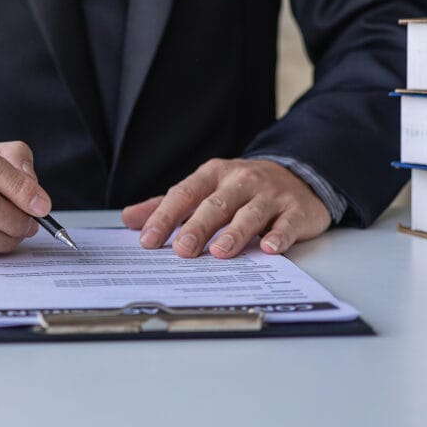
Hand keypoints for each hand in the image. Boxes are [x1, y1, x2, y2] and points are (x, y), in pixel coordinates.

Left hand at [121, 158, 330, 258]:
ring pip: (250, 213)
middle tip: (182, 250)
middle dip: (197, 227)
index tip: (148, 240)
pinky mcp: (296, 210)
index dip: (164, 217)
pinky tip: (270, 248)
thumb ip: (168, 206)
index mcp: (212, 175)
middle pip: (215, 205)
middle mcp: (240, 181)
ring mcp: (270, 195)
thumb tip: (129, 219)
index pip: (184, 194)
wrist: (297, 175)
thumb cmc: (241, 189)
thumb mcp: (204, 190)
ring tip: (220, 251)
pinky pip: (287, 223)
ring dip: (235, 232)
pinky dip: (279, 236)